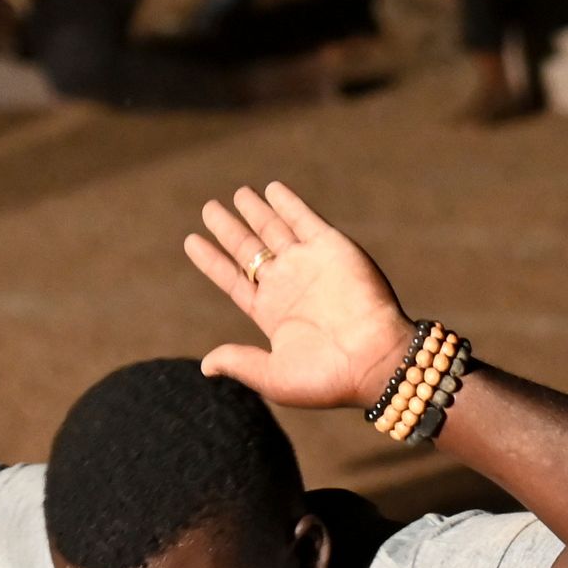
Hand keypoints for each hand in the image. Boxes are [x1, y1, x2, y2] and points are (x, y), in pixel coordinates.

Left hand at [182, 182, 415, 411]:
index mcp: (270, 313)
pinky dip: (287, 203)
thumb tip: (206, 365)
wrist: (376, 361)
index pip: (233, 279)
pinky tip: (270, 189)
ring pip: (274, 229)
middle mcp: (287, 285)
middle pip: (249, 249)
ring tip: (238, 194)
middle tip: (209, 209)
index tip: (191, 241)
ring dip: (255, 211)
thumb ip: (240, 363)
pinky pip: (304, 219)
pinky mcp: (331, 248)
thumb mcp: (274, 377)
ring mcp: (308, 264)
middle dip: (229, 228)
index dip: (212, 260)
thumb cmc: (327, 378)